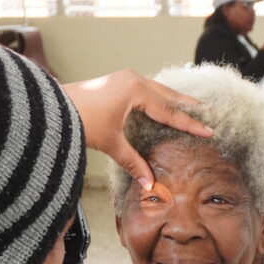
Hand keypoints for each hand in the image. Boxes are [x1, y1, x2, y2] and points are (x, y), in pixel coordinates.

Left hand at [63, 70, 213, 186]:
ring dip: (172, 98)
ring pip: (156, 89)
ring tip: (189, 104)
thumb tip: (149, 185)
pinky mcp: (116, 82)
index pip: (170, 111)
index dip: (189, 123)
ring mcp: (123, 78)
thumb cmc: (82, 121)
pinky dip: (157, 96)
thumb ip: (133, 163)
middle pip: (167, 94)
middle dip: (186, 104)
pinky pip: (144, 88)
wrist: (54, 108)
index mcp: (136, 91)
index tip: (208, 130)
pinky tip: (161, 101)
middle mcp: (132, 80)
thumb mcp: (112, 144)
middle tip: (206, 110)